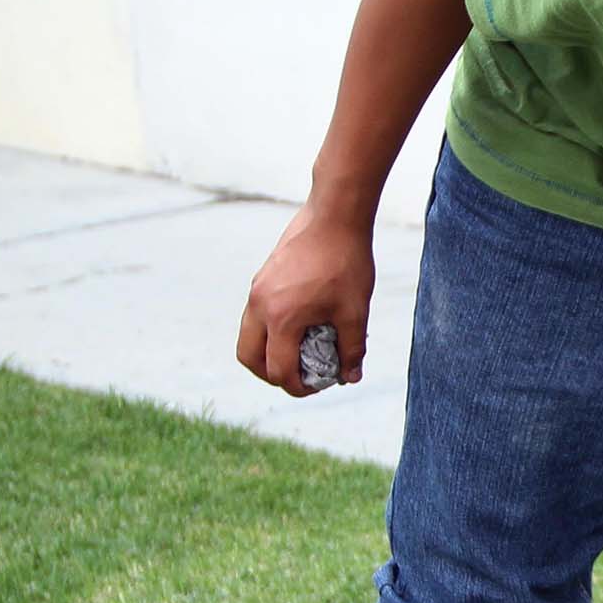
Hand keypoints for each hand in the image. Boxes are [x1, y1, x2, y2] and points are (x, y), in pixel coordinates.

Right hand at [237, 209, 376, 395]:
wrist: (334, 215)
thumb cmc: (346, 262)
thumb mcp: (355, 311)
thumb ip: (352, 349)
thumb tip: (350, 377)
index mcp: (281, 319)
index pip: (278, 370)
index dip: (297, 387)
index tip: (318, 386)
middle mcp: (260, 306)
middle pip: (249, 358)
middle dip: (271, 375)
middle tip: (300, 376)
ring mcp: (256, 290)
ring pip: (247, 336)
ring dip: (267, 353)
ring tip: (299, 354)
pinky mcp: (261, 278)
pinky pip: (254, 316)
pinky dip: (269, 331)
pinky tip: (299, 325)